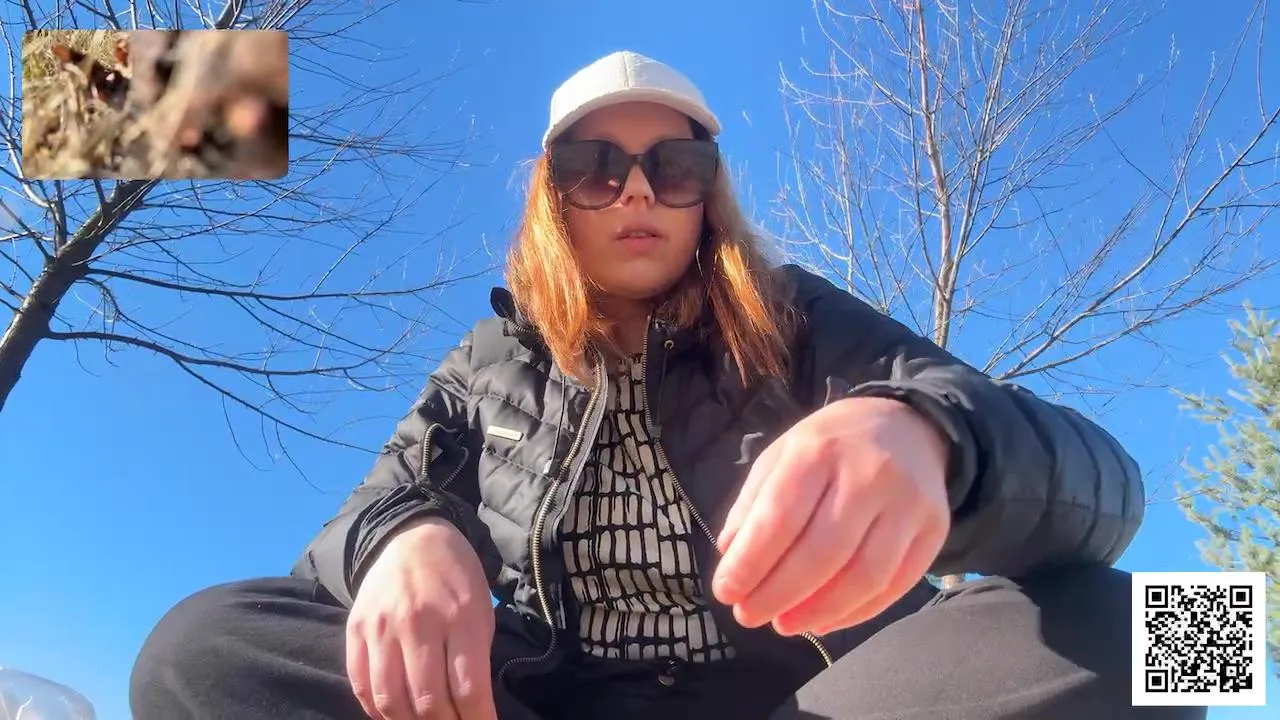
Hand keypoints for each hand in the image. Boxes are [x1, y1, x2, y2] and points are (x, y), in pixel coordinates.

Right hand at [347, 516, 497, 719]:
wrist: (413, 537)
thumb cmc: (457, 579)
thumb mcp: (481, 611)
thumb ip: (475, 660)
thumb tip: (472, 710)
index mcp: (460, 618)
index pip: (468, 689)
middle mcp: (418, 623)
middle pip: (428, 702)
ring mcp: (382, 627)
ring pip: (392, 701)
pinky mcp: (356, 629)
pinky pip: (361, 685)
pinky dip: (377, 710)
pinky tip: (394, 714)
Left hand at [711, 397, 950, 636]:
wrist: (909, 425)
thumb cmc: (832, 445)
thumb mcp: (783, 454)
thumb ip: (754, 503)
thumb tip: (731, 556)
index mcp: (819, 450)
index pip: (781, 517)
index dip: (751, 562)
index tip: (726, 592)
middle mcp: (869, 474)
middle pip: (822, 553)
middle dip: (778, 594)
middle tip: (749, 615)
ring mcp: (908, 503)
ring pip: (864, 577)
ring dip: (818, 611)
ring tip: (785, 624)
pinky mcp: (935, 529)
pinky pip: (895, 585)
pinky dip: (856, 613)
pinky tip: (824, 620)